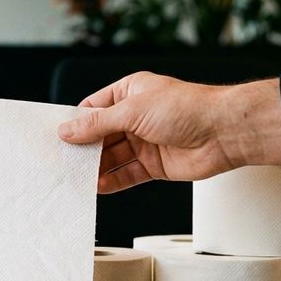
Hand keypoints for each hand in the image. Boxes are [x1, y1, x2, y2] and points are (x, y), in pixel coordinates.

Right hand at [57, 72, 280, 192]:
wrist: (224, 132)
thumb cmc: (186, 108)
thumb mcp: (133, 110)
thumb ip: (98, 124)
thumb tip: (68, 131)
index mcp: (130, 92)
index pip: (93, 108)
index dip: (75, 123)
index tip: (56, 137)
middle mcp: (136, 117)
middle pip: (100, 135)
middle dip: (83, 149)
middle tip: (61, 162)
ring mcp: (145, 142)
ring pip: (112, 157)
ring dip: (95, 168)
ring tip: (75, 178)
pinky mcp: (154, 165)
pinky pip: (127, 174)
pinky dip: (112, 182)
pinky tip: (97, 187)